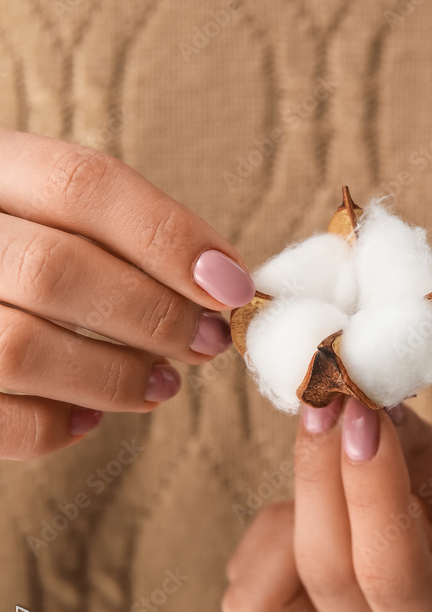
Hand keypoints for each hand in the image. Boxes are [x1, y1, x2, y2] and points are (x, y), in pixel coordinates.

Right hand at [0, 130, 254, 459]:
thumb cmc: (14, 250)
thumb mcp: (45, 209)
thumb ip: (115, 234)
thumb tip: (221, 281)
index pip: (82, 185)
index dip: (169, 237)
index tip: (231, 283)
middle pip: (56, 269)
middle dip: (153, 314)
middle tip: (206, 341)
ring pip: (22, 349)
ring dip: (115, 375)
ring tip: (162, 384)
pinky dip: (53, 426)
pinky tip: (88, 417)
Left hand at [222, 397, 431, 611]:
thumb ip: (416, 445)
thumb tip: (354, 400)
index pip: (391, 573)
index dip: (367, 485)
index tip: (360, 407)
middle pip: (326, 572)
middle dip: (320, 472)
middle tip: (330, 389)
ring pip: (268, 587)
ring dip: (295, 509)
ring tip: (345, 467)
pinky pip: (249, 584)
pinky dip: (274, 532)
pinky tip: (322, 504)